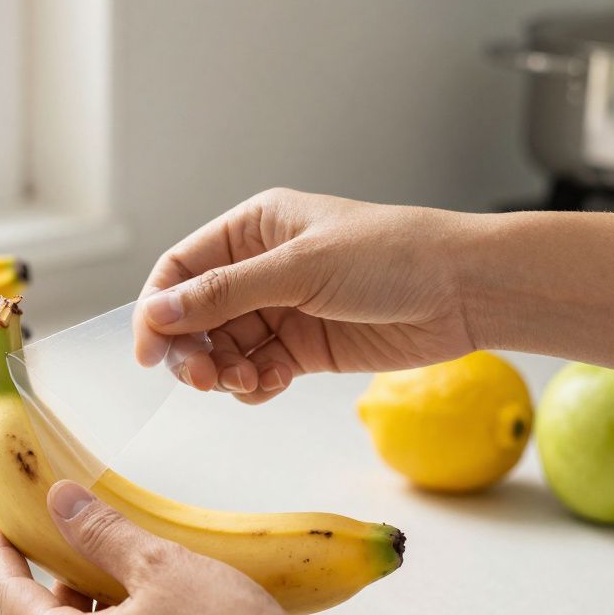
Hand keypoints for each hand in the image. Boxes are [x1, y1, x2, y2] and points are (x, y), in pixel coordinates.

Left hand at [0, 481, 445, 614]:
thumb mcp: (161, 567)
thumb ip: (101, 532)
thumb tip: (62, 503)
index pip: (9, 597)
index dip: (3, 554)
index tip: (0, 525)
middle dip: (63, 575)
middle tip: (83, 531)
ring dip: (100, 605)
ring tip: (137, 565)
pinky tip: (163, 609)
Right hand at [133, 188, 479, 402]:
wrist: (464, 291)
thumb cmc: (391, 256)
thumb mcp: (299, 269)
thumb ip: (224, 293)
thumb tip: (158, 313)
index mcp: (253, 230)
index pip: (181, 269)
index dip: (158, 308)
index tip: (148, 351)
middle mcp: (260, 269)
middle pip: (195, 316)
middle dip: (191, 349)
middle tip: (201, 378)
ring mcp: (282, 310)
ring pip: (223, 349)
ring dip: (223, 371)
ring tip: (246, 381)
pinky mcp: (304, 349)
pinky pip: (256, 372)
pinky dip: (253, 384)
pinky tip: (272, 384)